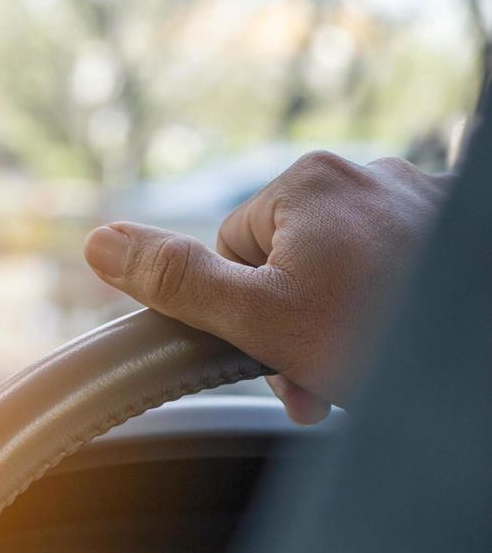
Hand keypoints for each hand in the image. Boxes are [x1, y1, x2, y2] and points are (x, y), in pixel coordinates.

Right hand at [84, 151, 450, 422]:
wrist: (477, 360)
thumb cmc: (383, 339)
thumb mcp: (259, 319)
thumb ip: (176, 280)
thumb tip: (98, 242)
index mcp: (305, 181)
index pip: (233, 251)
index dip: (244, 314)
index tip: (278, 357)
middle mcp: (364, 172)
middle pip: (293, 259)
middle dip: (299, 323)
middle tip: (327, 381)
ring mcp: (422, 196)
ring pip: (348, 266)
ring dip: (347, 320)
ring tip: (372, 365)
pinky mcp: (456, 226)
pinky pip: (398, 265)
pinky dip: (395, 305)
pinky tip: (404, 339)